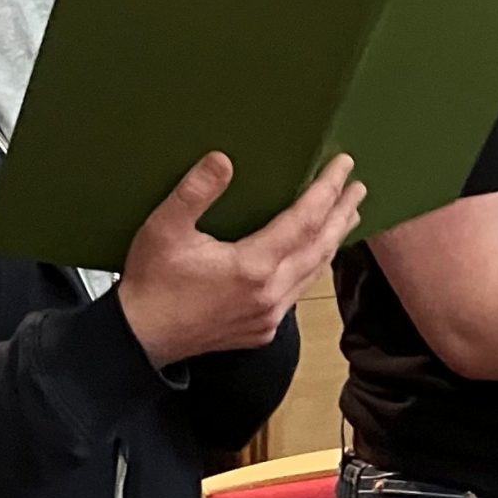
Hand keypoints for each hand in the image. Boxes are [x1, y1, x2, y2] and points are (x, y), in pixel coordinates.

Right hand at [117, 153, 366, 368]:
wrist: (140, 338)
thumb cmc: (151, 282)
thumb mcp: (164, 229)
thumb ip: (195, 193)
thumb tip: (222, 159)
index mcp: (252, 267)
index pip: (303, 221)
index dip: (325, 191)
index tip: (342, 167)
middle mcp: (270, 294)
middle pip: (318, 247)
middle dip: (340, 214)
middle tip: (358, 187)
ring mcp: (268, 316)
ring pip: (312, 272)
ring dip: (331, 241)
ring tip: (346, 217)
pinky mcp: (260, 330)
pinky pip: (297, 292)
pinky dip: (312, 267)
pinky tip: (312, 258)